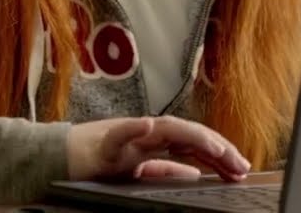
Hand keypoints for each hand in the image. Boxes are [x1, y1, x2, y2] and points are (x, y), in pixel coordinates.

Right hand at [66, 116, 249, 181]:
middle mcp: (145, 134)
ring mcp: (126, 135)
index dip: (220, 154)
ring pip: (165, 130)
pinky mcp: (103, 142)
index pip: (194, 144)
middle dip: (217, 149)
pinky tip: (148, 125)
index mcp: (154, 142)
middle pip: (189, 135)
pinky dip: (134, 128)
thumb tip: (196, 175)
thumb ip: (165, 171)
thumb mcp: (137, 170)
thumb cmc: (95, 162)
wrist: (58, 158)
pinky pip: (120, 133)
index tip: (241, 168)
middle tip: (241, 165)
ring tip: (215, 148)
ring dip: (192, 136)